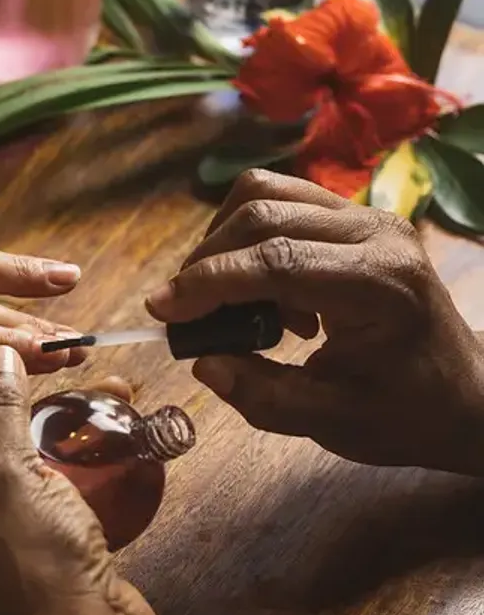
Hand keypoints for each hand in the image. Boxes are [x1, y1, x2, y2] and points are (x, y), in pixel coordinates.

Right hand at [146, 170, 483, 473]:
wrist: (465, 394)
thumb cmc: (404, 413)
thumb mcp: (330, 422)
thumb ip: (261, 395)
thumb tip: (201, 362)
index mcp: (379, 285)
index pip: (276, 262)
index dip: (208, 283)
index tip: (161, 311)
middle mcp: (378, 234)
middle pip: (265, 214)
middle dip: (207, 261)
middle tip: (185, 314)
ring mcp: (370, 217)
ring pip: (268, 192)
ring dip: (225, 240)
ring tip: (227, 299)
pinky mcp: (359, 216)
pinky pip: (285, 200)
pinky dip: (251, 235)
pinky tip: (262, 287)